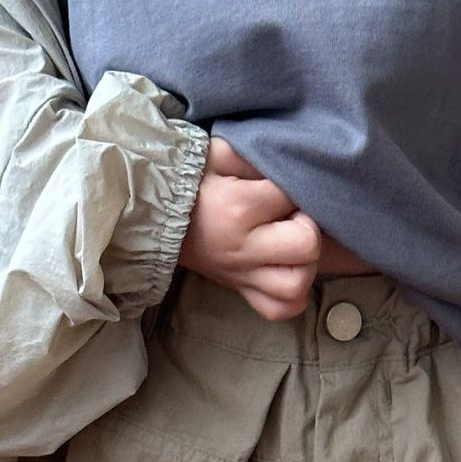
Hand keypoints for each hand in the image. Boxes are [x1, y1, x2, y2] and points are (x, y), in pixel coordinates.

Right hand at [178, 135, 321, 320]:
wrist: (152, 217)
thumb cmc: (187, 182)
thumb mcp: (215, 152)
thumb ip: (252, 153)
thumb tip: (285, 162)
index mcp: (238, 208)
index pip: (290, 195)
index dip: (291, 185)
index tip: (274, 185)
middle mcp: (243, 248)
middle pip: (306, 246)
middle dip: (308, 227)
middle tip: (291, 218)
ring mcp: (242, 275)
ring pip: (296, 286)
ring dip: (304, 265)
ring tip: (291, 246)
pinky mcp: (241, 292)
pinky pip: (279, 309)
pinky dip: (291, 296)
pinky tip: (286, 271)